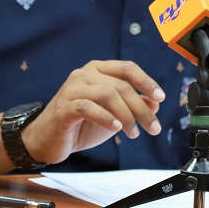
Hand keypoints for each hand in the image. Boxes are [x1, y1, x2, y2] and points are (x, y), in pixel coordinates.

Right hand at [21, 60, 165, 165]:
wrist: (47, 139)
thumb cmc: (80, 124)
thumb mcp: (113, 114)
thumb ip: (132, 105)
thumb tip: (155, 102)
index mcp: (97, 70)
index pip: (127, 68)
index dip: (146, 81)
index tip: (161, 97)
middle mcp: (85, 74)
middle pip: (121, 85)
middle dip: (141, 108)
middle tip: (153, 127)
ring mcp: (73, 89)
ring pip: (108, 94)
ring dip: (127, 116)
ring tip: (133, 133)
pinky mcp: (64, 107)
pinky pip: (89, 107)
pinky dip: (106, 117)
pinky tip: (116, 129)